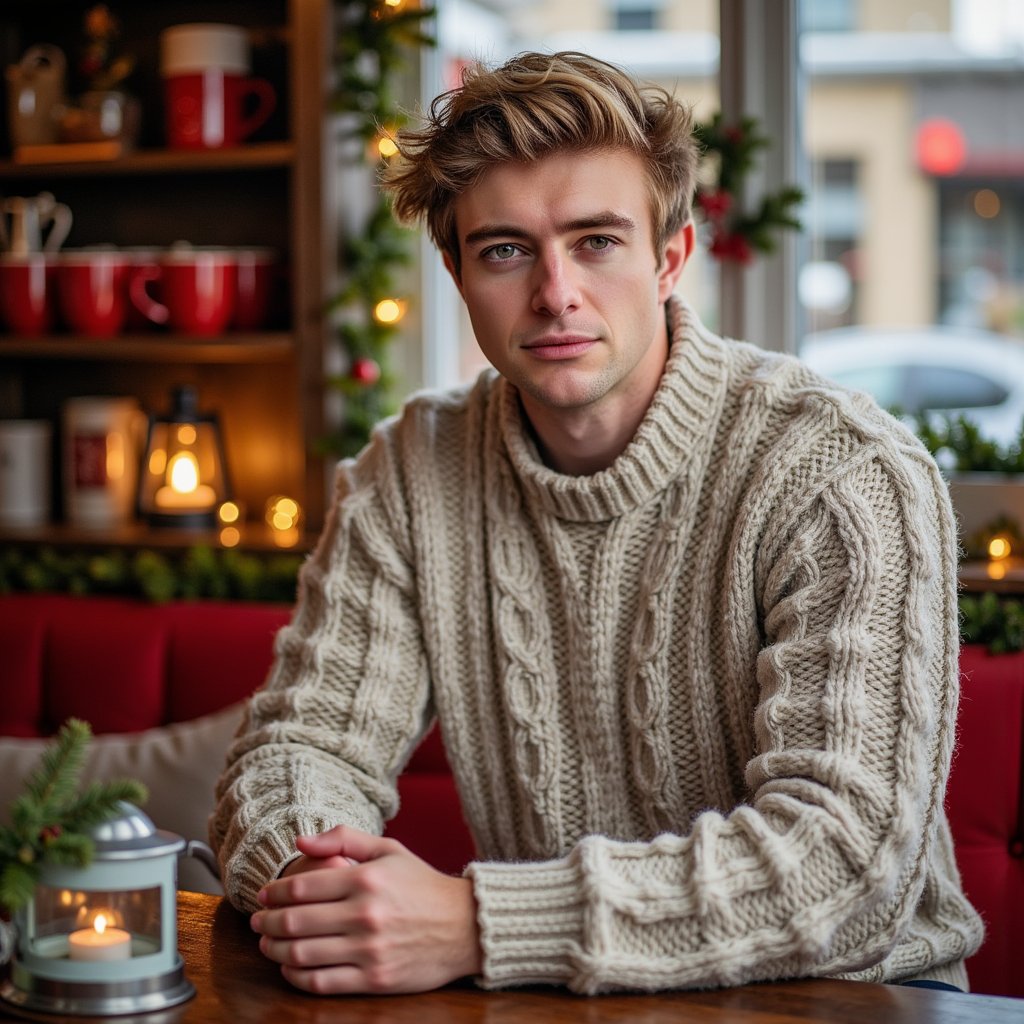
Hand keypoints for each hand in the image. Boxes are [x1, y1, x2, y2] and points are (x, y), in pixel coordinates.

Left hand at [250, 825, 481, 993]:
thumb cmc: (423, 885)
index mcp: (366, 879)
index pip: (302, 887)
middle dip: (266, 921)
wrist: (465, 926)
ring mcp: (369, 950)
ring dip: (274, 948)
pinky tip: (289, 966)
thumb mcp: (389, 850)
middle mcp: (365, 914)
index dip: (274, 892)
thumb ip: (344, 838)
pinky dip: (295, 975)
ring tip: (266, 943)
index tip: (263, 895)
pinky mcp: (374, 979)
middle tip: (256, 920)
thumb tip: (300, 841)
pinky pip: (321, 982)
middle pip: (295, 921)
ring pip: (302, 953)